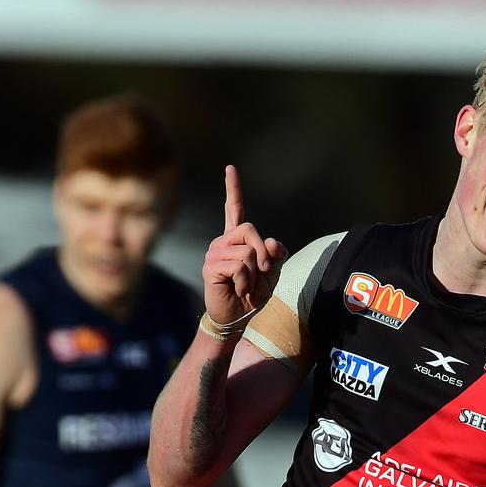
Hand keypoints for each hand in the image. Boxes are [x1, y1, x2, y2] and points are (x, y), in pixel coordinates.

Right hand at [202, 164, 285, 324]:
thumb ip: (275, 255)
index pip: (233, 210)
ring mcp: (214, 253)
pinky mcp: (210, 267)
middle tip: (262, 272)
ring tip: (245, 285)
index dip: (232, 189)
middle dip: (263, 253)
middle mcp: (222, 242)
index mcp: (236, 241)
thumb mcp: (271, 273)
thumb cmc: (252, 295)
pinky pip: (239, 267)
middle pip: (250, 230)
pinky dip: (245, 282)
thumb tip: (273, 242)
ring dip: (254, 274)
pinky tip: (237, 290)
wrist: (237, 318)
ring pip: (247, 252)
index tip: (230, 168)